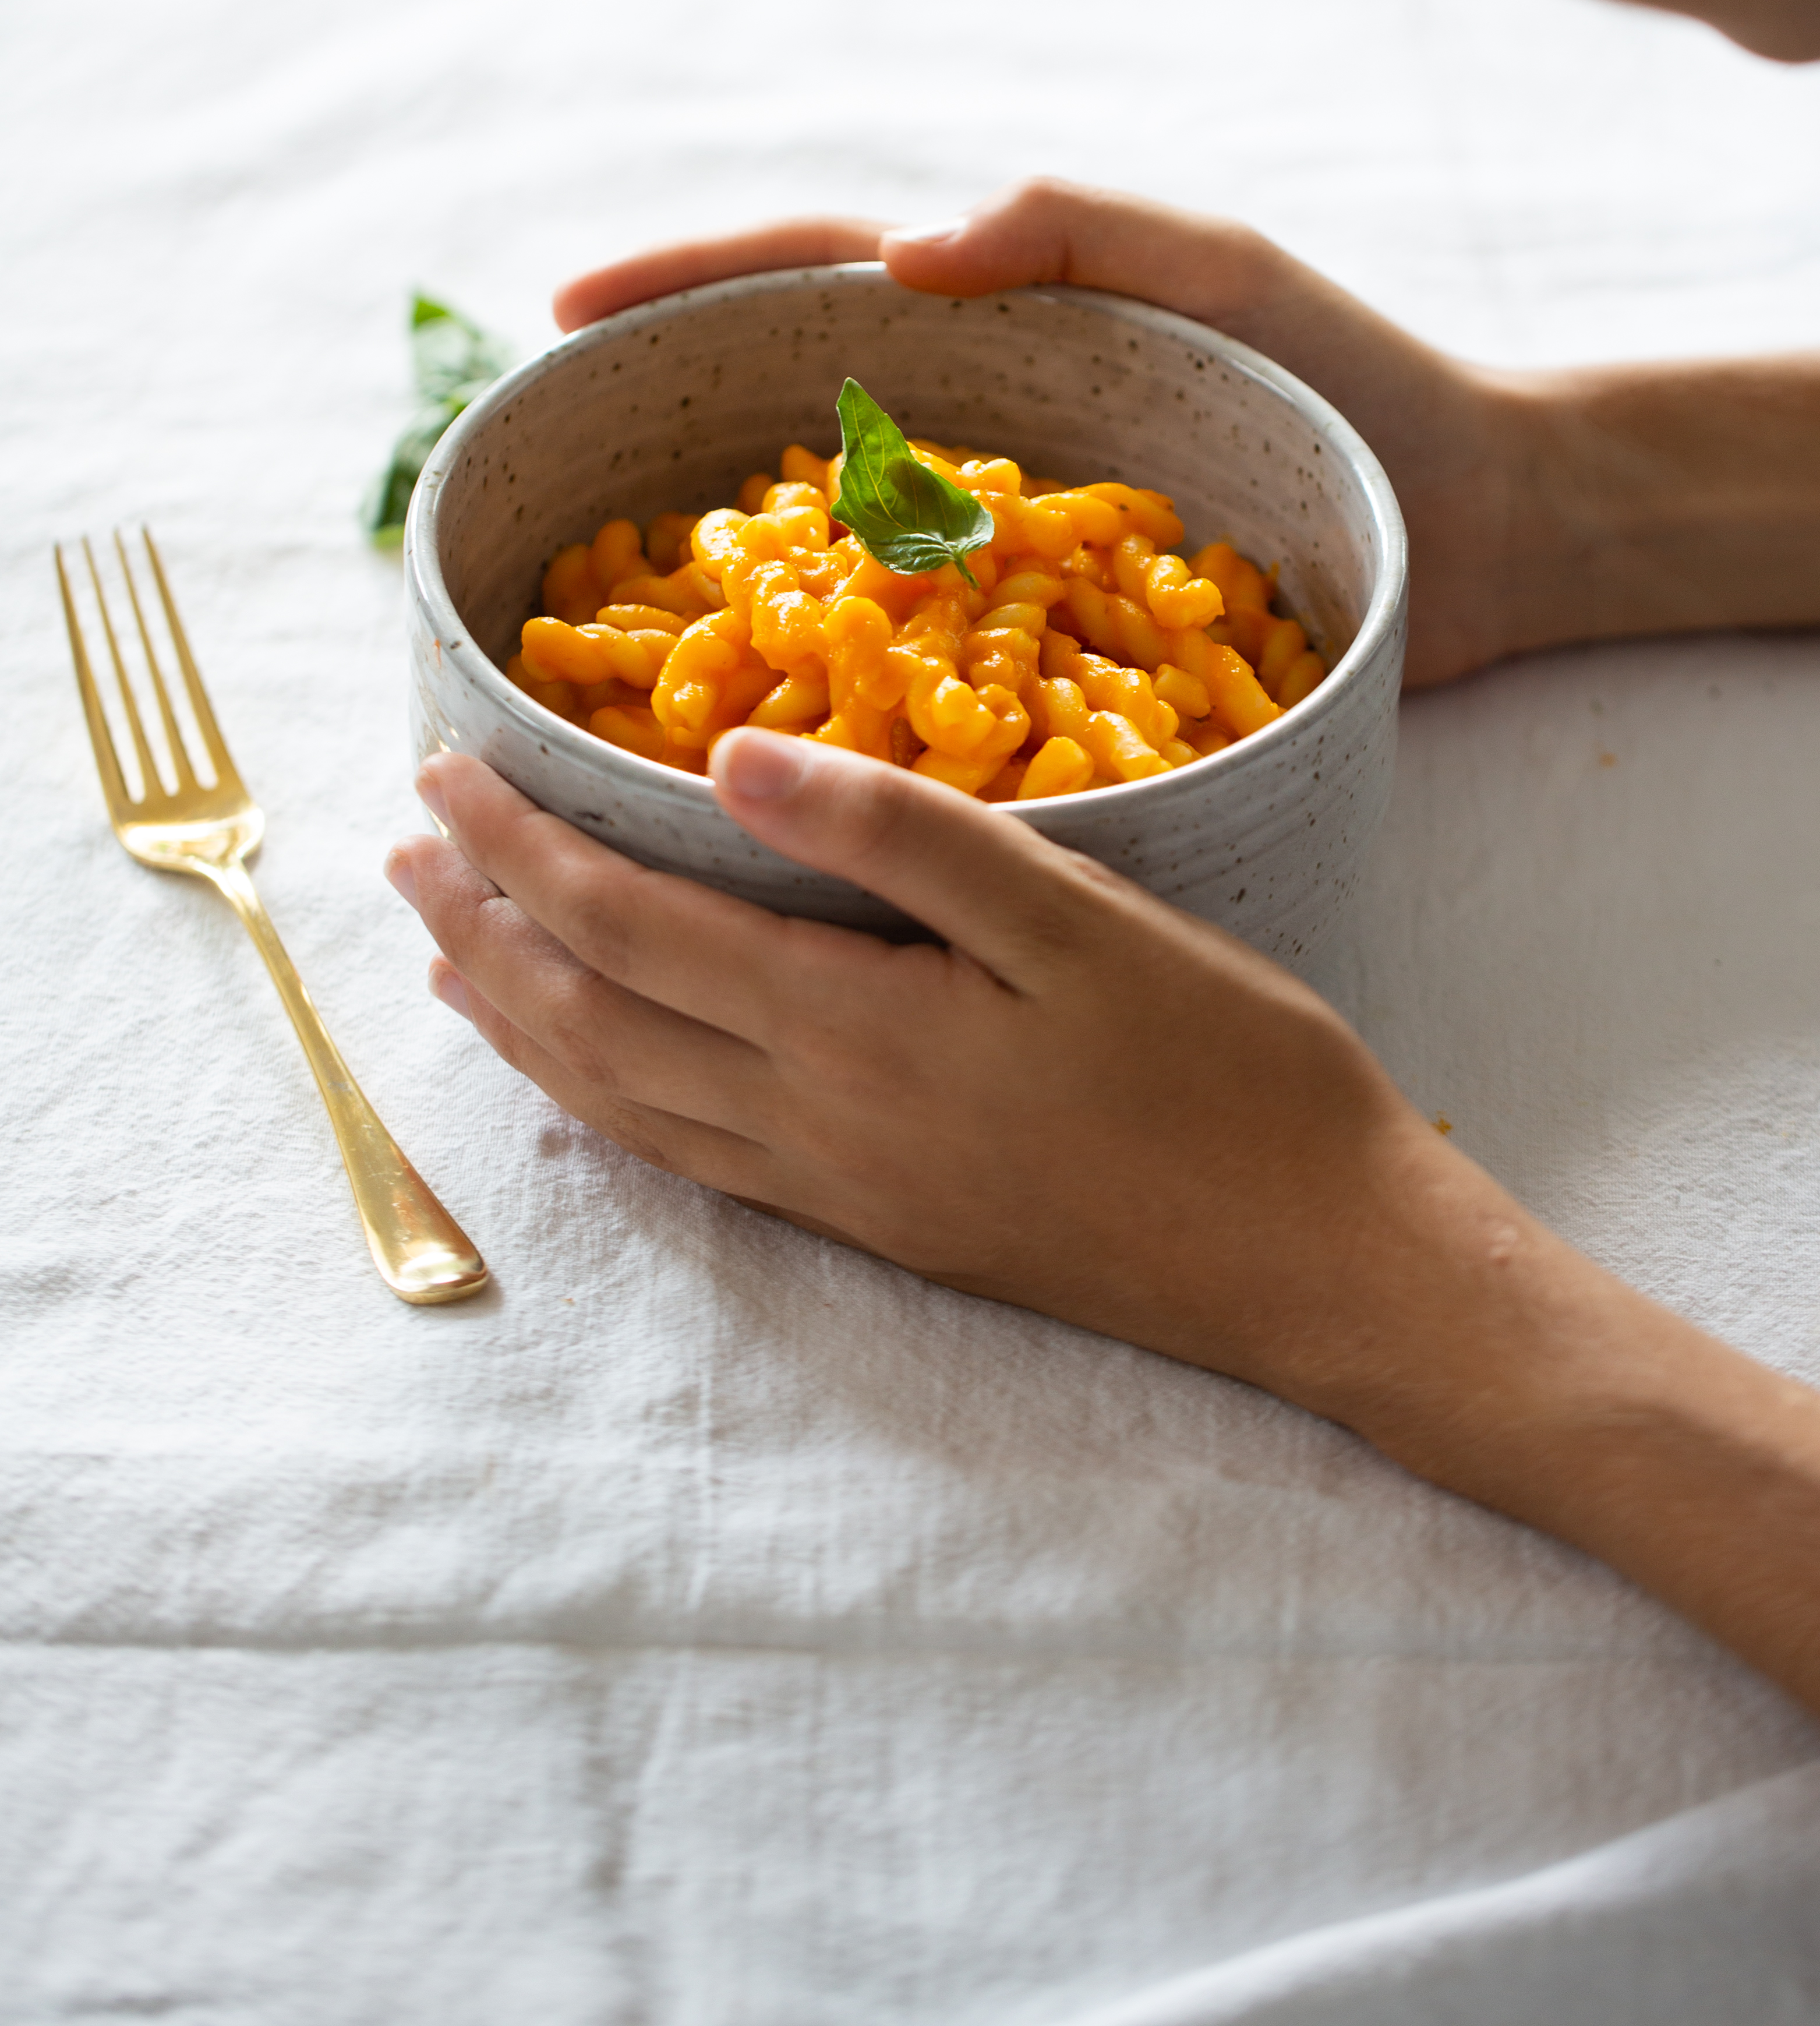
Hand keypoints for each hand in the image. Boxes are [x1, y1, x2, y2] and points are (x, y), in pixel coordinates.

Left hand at [386, 736, 1521, 1412]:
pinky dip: (609, 1109)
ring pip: (627, 1105)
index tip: (443, 773)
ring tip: (454, 964)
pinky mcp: (887, 1229)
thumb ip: (900, 840)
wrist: (1320, 1262)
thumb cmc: (1230, 1072)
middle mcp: (817, 1127)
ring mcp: (846, 1192)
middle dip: (489, 928)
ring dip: (527, 1026)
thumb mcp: (1083, 922)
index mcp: (855, 1031)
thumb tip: (725, 763)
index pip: (629, 926)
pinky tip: (596, 1089)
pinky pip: (694, 1161)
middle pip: (597, 1020)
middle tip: (405, 855)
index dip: (520, 847)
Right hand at [553, 182, 1525, 686]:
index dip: (679, 284)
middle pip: (778, 413)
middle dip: (655, 433)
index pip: (804, 280)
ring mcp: (997, 542)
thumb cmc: (1361, 383)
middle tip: (540, 485)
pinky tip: (760, 733)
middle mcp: (972, 432)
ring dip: (717, 577)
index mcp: (997, 325)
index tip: (563, 311)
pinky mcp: (1044, 643)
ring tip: (603, 625)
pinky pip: (910, 658)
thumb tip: (904, 251)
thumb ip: (1076, 229)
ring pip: (825, 546)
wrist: (1484, 527)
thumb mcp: (1228, 272)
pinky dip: (828, 686)